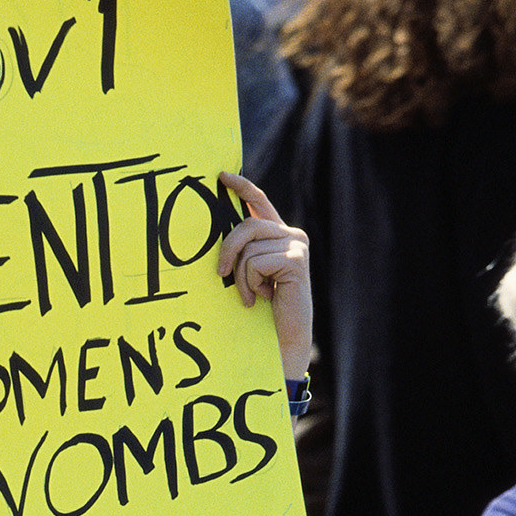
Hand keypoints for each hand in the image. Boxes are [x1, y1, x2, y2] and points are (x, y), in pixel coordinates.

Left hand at [218, 172, 311, 380]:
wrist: (283, 339)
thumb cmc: (263, 310)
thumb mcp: (250, 275)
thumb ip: (242, 252)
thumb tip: (218, 235)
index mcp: (279, 236)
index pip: (260, 203)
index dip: (242, 187)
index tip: (221, 176)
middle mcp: (292, 235)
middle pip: (246, 224)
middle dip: (227, 250)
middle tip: (220, 275)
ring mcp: (297, 245)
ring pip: (248, 247)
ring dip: (241, 276)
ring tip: (251, 296)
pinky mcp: (296, 258)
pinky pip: (255, 262)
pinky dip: (251, 283)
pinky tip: (262, 297)